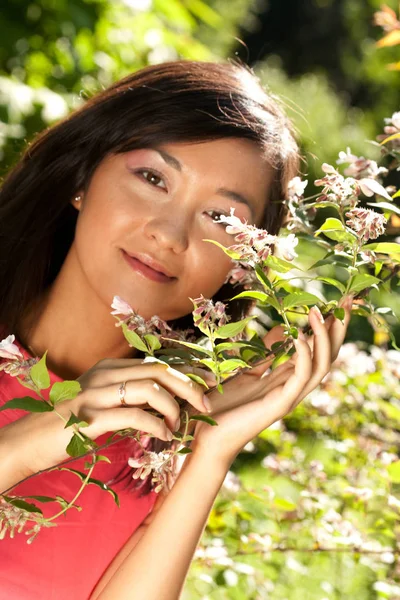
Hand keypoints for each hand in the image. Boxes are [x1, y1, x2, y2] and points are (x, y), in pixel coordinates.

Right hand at [8, 359, 208, 480]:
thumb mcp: (99, 401)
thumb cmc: (67, 424)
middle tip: (206, 404)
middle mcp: (104, 375)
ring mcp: (95, 395)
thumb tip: (163, 402)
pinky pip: (133, 416)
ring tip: (178, 426)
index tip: (208, 384)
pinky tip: (163, 435)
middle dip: (189, 386)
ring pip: (149, 389)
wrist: (28, 441)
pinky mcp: (89, 419)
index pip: (155, 363)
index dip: (186, 372)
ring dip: (173, 408)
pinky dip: (156, 425)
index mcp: (108, 368)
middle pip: (158, 371)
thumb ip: (126, 396)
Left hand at [190, 297, 351, 467]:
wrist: (207, 435)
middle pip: (327, 355)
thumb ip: (266, 351)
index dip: (328, 327)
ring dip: (324, 338)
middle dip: (338, 328)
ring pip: (322, 366)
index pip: (317, 349)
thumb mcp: (246, 368)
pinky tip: (302, 336)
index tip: (338, 302)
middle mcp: (294, 388)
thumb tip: (283, 327)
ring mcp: (290, 397)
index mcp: (287, 379)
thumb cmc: (222, 405)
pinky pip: (301, 378)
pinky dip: (305, 356)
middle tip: (347, 302)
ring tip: (320, 312)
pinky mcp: (280, 405)